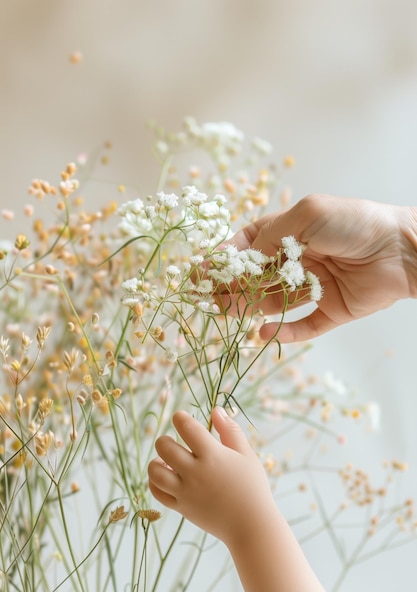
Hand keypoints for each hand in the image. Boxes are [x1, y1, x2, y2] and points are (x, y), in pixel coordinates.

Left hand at [148, 409, 330, 591]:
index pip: (187, 427)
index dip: (180, 418)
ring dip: (156, 461)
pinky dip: (154, 481)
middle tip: (175, 442)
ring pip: (155, 471)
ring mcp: (186, 492)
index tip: (181, 418)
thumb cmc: (253, 487)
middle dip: (165, 439)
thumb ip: (230, 431)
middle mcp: (196, 472)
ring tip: (166, 460)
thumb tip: (216, 410)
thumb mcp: (246, 455)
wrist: (252, 526)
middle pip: (164, 447)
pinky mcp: (181, 508)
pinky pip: (157, 492)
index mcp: (213, 455)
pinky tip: (164, 475)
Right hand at [223, 194, 416, 341]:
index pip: (249, 246)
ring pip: (272, 303)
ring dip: (247, 308)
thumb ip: (271, 236)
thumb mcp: (307, 215)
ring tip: (224, 314)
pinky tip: (263, 334)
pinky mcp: (330, 311)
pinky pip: (302, 327)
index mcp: (291, 233)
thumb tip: (244, 258)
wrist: (402, 249)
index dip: (226, 258)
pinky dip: (283, 333)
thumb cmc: (355, 222)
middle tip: (206, 297)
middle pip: (255, 277)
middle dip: (230, 286)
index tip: (204, 270)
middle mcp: (298, 260)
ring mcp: (313, 287)